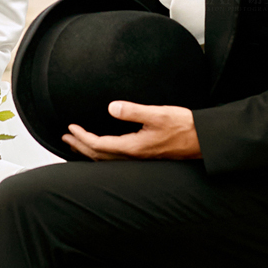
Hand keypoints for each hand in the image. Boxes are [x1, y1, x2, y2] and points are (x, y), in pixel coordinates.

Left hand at [64, 103, 201, 161]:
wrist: (202, 139)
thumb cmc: (184, 127)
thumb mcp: (158, 114)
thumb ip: (133, 111)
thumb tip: (112, 108)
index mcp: (133, 147)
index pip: (99, 145)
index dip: (82, 137)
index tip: (70, 128)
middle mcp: (134, 156)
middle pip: (99, 156)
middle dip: (80, 146)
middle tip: (65, 137)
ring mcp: (139, 159)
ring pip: (106, 160)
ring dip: (89, 152)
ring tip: (77, 145)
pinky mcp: (145, 155)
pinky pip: (116, 159)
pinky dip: (103, 154)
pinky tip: (103, 149)